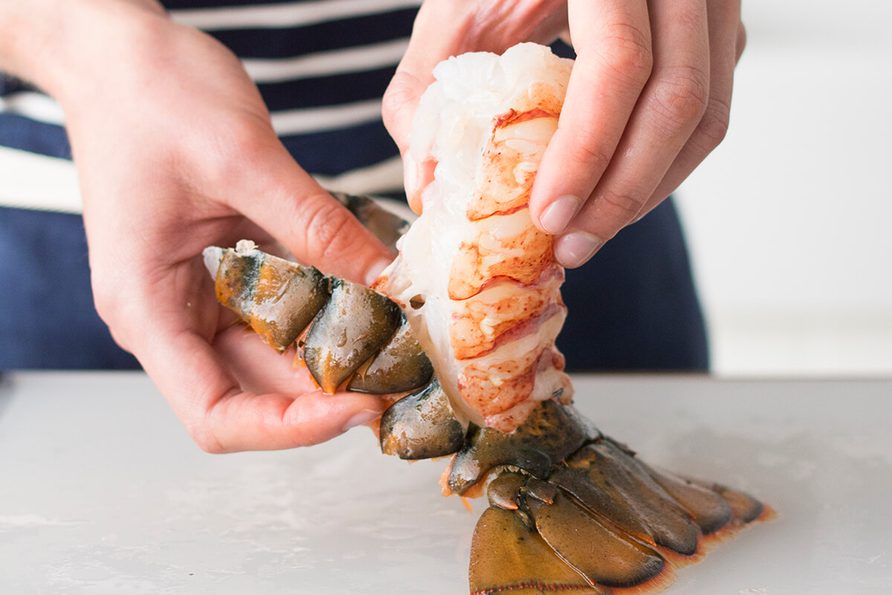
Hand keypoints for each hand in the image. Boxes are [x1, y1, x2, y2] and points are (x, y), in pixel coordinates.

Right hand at [7, 2, 393, 450]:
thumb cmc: (151, 95)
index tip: (361, 406)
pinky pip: (275, 311)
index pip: (216, 413)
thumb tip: (386, 281)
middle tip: (402, 372)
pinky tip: (367, 300)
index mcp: (146, 306)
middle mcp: (166, 315)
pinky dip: (321, 312)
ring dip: (330, 356)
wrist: (118, 56)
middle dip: (327, 392)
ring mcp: (191, 296)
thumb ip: (316, 227)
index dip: (290, 428)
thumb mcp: (243, 159)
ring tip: (395, 342)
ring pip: (269, 355)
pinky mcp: (218, 271)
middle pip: (251, 391)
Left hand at [383, 0, 745, 267]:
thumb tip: (426, 187)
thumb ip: (425, 91)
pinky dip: (664, 168)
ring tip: (588, 235)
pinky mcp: (716, 35)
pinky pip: (709, 115)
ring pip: (706, 116)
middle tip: (571, 246)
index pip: (620, 61)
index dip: (588, 149)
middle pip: (679, 99)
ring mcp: (708, 6)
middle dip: (623, 192)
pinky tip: (613, 197)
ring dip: (648, 191)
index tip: (549, 216)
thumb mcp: (455, 14)